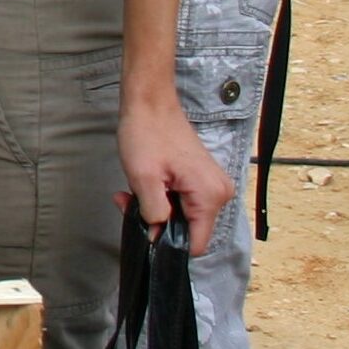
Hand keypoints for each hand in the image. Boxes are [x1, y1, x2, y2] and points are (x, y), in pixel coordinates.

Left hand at [117, 95, 230, 256]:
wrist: (151, 104)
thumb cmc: (146, 135)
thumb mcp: (144, 178)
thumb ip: (153, 212)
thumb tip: (156, 236)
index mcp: (210, 196)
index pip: (195, 243)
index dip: (166, 242)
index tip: (142, 225)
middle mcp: (219, 193)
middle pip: (188, 229)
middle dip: (157, 222)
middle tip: (129, 202)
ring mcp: (212, 186)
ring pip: (183, 216)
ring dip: (156, 209)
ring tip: (133, 191)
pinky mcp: (202, 180)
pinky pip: (183, 202)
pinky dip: (162, 198)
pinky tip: (145, 185)